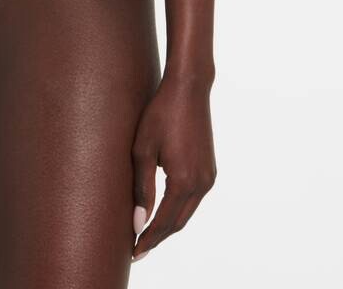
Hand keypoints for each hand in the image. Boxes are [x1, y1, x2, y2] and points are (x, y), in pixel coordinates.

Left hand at [131, 71, 215, 260]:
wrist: (188, 88)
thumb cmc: (160, 114)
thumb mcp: (142, 150)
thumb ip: (141, 189)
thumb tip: (138, 223)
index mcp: (184, 182)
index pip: (163, 223)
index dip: (148, 240)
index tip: (133, 252)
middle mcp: (201, 184)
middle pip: (177, 223)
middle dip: (158, 238)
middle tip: (137, 249)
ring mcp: (208, 177)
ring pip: (187, 213)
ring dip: (168, 225)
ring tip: (147, 234)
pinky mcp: (209, 169)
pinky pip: (193, 199)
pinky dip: (178, 210)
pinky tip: (163, 211)